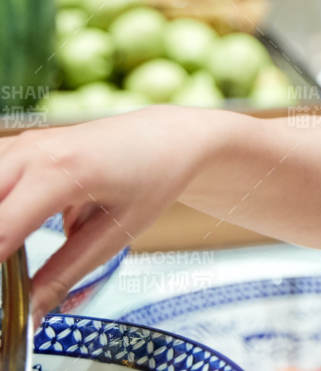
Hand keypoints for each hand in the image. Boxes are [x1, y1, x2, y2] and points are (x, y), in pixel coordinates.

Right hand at [0, 108, 205, 329]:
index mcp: (64, 171)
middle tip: (9, 272)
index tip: (5, 291)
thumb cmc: (153, 179)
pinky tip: (13, 223)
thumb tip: (28, 317)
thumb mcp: (116, 233)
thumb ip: (64, 274)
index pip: (1, 228)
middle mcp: (35, 152)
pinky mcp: (18, 146)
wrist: (169, 138)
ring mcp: (23, 144)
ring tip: (12, 252)